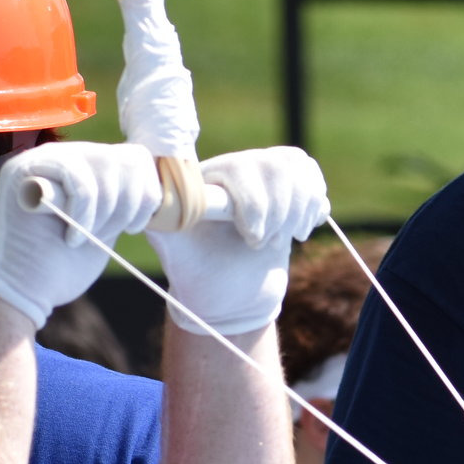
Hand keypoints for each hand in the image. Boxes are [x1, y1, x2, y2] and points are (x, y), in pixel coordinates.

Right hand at [0, 142, 161, 330]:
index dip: (145, 193)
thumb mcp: (102, 226)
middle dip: (127, 205)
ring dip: (104, 213)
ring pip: (106, 166)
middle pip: (126, 158)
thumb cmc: (60, 268)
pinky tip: (70, 237)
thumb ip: (118, 199)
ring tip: (82, 238)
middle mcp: (62, 155)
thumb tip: (149, 178)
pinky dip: (82, 214)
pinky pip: (79, 179)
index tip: (131, 227)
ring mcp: (41, 159)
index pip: (133, 157)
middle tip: (106, 235)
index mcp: (82, 167)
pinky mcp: (26, 170)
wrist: (20, 294)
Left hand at [147, 147, 329, 337]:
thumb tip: (150, 202)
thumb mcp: (177, 254)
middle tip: (260, 243)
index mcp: (203, 179)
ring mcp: (261, 176)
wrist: (233, 299)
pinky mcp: (288, 184)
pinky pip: (311, 174)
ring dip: (296, 211)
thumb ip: (165, 224)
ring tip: (277, 238)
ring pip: (295, 167)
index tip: (250, 238)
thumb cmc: (200, 280)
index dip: (254, 204)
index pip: (238, 167)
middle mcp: (231, 169)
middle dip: (277, 213)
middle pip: (275, 165)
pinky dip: (313, 205)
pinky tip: (296, 229)